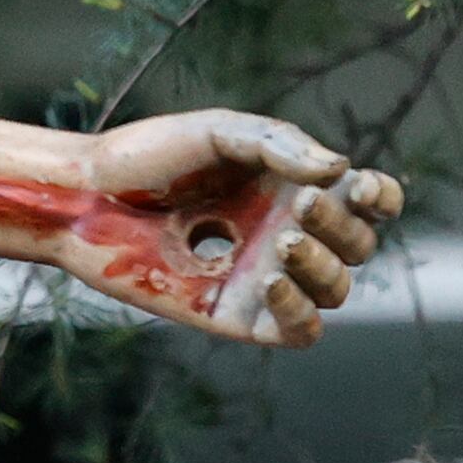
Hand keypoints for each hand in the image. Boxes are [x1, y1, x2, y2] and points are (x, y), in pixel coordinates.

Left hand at [80, 108, 406, 345]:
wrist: (82, 198)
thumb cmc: (144, 158)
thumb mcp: (219, 132)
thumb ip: (281, 144)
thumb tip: (339, 172)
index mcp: (291, 188)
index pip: (365, 203)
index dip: (380, 199)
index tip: (363, 188)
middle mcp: (286, 233)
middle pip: (358, 246)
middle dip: (341, 225)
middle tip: (297, 204)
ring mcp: (265, 276)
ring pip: (337, 290)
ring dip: (325, 267)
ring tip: (283, 241)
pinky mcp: (237, 314)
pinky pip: (301, 331)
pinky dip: (300, 311)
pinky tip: (270, 281)